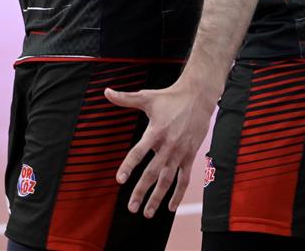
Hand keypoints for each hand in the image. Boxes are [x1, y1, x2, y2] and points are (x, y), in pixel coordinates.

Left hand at [105, 77, 215, 217]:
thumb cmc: (169, 97)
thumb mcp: (146, 97)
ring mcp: (180, 153)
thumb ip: (125, 98)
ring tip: (147, 213)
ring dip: (158, 198)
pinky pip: (184, 179)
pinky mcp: (190, 156)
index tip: (119, 180)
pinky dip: (178, 194)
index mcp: (155, 132)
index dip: (128, 166)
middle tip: (131, 207)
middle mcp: (168, 145)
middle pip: (152, 173)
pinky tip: (170, 207)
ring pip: (168, 181)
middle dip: (141, 191)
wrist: (198, 98)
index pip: (138, 152)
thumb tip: (106, 91)